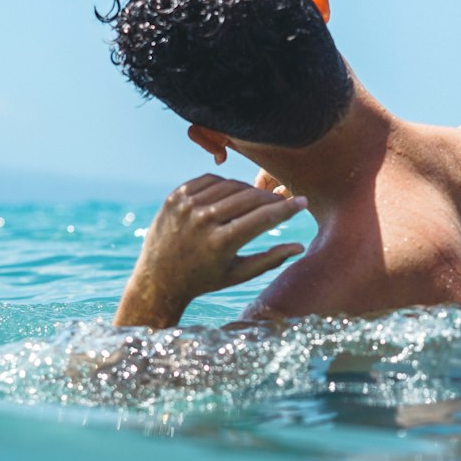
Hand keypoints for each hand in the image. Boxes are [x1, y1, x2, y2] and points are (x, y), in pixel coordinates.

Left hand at [114, 174, 307, 327]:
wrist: (158, 278)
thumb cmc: (204, 279)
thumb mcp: (238, 275)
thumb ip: (270, 260)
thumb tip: (300, 246)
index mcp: (220, 243)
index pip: (263, 218)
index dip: (287, 208)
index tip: (302, 201)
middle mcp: (202, 221)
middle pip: (249, 198)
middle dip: (270, 198)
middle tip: (281, 201)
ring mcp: (186, 206)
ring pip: (231, 186)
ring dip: (249, 191)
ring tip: (257, 200)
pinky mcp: (176, 196)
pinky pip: (210, 180)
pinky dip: (225, 185)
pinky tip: (233, 194)